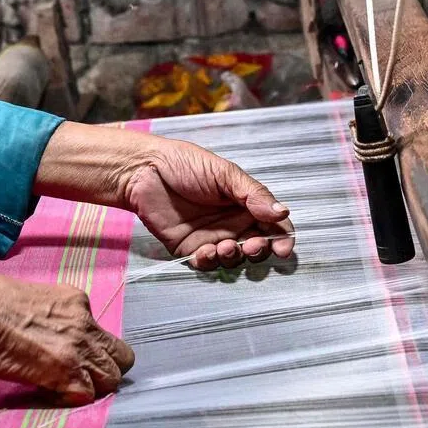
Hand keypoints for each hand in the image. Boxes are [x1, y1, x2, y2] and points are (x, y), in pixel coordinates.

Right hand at [0, 270, 133, 403]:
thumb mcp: (31, 299)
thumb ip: (53, 317)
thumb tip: (50, 333)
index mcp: (75, 301)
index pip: (103, 333)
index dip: (92, 350)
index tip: (73, 356)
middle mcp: (84, 323)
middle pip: (121, 357)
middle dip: (103, 369)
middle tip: (76, 376)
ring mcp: (79, 350)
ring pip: (111, 379)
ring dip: (91, 386)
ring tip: (61, 386)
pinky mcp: (68, 374)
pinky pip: (87, 396)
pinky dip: (71, 398)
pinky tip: (49, 392)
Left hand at [123, 136, 293, 269]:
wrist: (144, 170)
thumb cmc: (183, 164)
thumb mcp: (223, 172)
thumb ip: (253, 194)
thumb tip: (283, 212)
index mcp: (244, 203)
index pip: (273, 226)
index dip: (282, 239)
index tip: (283, 248)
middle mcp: (231, 222)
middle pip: (258, 247)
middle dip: (259, 251)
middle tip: (252, 244)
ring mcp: (210, 236)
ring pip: (234, 259)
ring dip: (235, 257)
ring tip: (226, 245)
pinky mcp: (188, 247)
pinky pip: (206, 263)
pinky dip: (210, 262)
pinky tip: (206, 251)